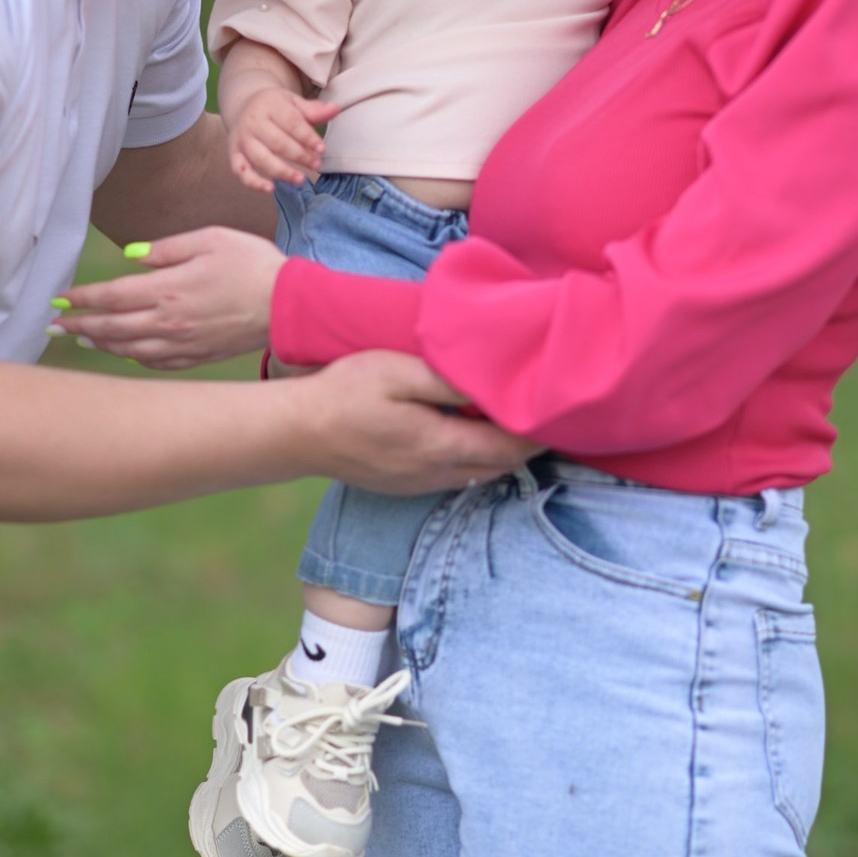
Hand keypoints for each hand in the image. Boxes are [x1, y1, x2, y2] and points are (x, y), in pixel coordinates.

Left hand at [53, 226, 282, 367]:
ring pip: (129, 349)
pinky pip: (156, 363)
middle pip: (111, 326)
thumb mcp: (211, 239)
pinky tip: (126, 352)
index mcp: (168, 290)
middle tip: (54, 326)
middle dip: (79, 325)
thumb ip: (167, 248)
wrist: (290, 306)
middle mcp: (169, 322)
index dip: (81, 299)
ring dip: (101, 343)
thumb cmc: (254, 265)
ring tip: (83, 337)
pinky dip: (133, 358)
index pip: (110, 296)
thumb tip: (132, 258)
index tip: (60, 299)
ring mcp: (183, 344)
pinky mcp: (199, 357)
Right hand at [228, 88, 339, 192]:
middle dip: (299, 155)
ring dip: (281, 171)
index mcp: (269, 105)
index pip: (291, 122)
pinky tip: (270, 189)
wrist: (244, 106)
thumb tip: (335, 109)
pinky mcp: (234, 153)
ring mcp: (242, 139)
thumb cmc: (275, 108)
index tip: (322, 149)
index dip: (307, 137)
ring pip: (261, 158)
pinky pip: (240, 170)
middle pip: (277, 142)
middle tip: (316, 164)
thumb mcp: (293, 103)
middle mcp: (252, 121)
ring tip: (300, 179)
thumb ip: (313, 110)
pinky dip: (253, 182)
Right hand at [290, 352, 542, 492]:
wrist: (297, 432)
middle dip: (528, 445)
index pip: (508, 448)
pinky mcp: (405, 485)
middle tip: (548, 415)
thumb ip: (446, 379)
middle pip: (501, 466)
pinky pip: (457, 478)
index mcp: (440, 445)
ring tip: (517, 422)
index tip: (560, 412)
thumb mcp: (396, 371)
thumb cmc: (345, 392)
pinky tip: (475, 436)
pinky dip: (478, 460)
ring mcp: (420, 484)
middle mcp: (436, 473)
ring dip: (503, 454)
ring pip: (480, 476)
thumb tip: (489, 381)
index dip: (539, 434)